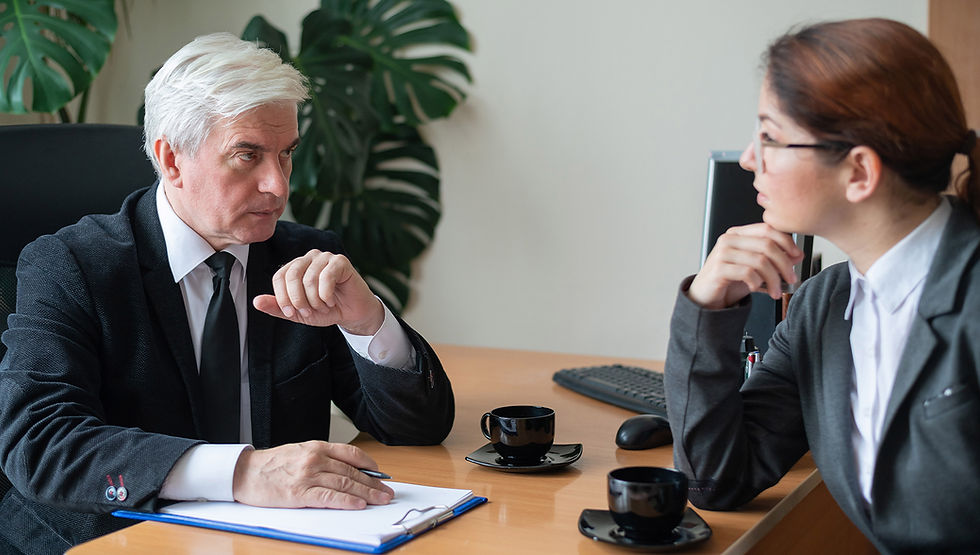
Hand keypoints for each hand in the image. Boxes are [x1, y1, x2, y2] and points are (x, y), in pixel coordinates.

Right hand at [232, 441, 394, 508]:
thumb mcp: (299, 453)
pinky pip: (329, 497)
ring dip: (367, 493)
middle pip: (352, 471)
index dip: (370, 465)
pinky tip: (358, 505)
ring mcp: (308, 476)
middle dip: (373, 483)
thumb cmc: (271, 464)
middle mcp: (315, 459)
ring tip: (380, 500)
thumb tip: (346, 470)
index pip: (351, 454)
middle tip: (387, 492)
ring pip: (345, 484)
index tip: (381, 474)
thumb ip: (321, 459)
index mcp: (316, 447)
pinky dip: (347, 501)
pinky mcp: (300, 493)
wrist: (244, 472)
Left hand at [253, 250, 383, 334]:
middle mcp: (308, 258)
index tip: (290, 313)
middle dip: (297, 299)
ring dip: (315, 300)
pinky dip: (326, 295)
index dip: (282, 297)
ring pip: (309, 278)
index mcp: (296, 267)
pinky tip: (331, 301)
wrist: (352, 314)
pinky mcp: (340, 261)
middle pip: (292, 274)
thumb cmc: (325, 310)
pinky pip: (327, 276)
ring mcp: (325, 257)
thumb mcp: (298, 313)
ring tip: (323, 307)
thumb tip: (256, 301)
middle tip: (306, 311)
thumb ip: (278, 307)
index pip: (279, 276)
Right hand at [688, 223, 803, 309]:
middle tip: (790, 278)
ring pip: (760, 260)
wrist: (706, 296)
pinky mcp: (718, 268)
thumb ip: (774, 259)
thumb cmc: (729, 280)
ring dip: (773, 279)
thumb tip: (797, 255)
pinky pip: (747, 273)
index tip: (798, 256)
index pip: (768, 229)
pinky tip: (756, 288)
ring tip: (776, 291)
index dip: (786, 241)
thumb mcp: (756, 268)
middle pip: (767, 245)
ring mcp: (722, 253)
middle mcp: (729, 239)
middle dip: (784, 264)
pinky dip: (757, 283)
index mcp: (738, 233)